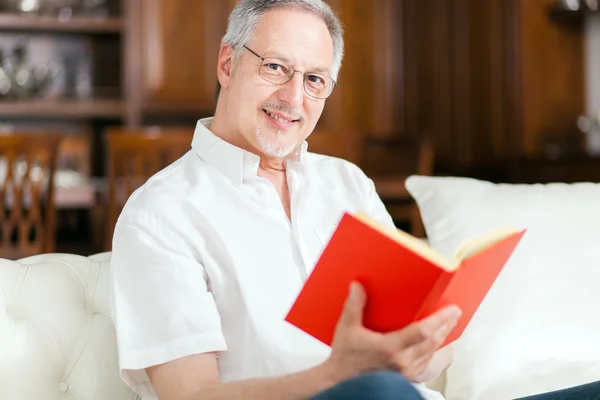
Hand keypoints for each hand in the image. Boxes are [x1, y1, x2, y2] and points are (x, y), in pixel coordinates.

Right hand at [324, 281, 461, 381]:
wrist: (341, 385)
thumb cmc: (344, 361)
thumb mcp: (346, 330)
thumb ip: (354, 306)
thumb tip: (357, 286)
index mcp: (390, 347)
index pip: (423, 331)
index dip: (440, 319)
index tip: (451, 310)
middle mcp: (402, 361)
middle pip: (433, 342)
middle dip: (446, 326)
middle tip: (454, 314)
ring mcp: (405, 372)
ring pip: (431, 354)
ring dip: (441, 339)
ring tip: (446, 327)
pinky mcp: (404, 378)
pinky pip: (424, 364)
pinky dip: (431, 352)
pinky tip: (431, 346)